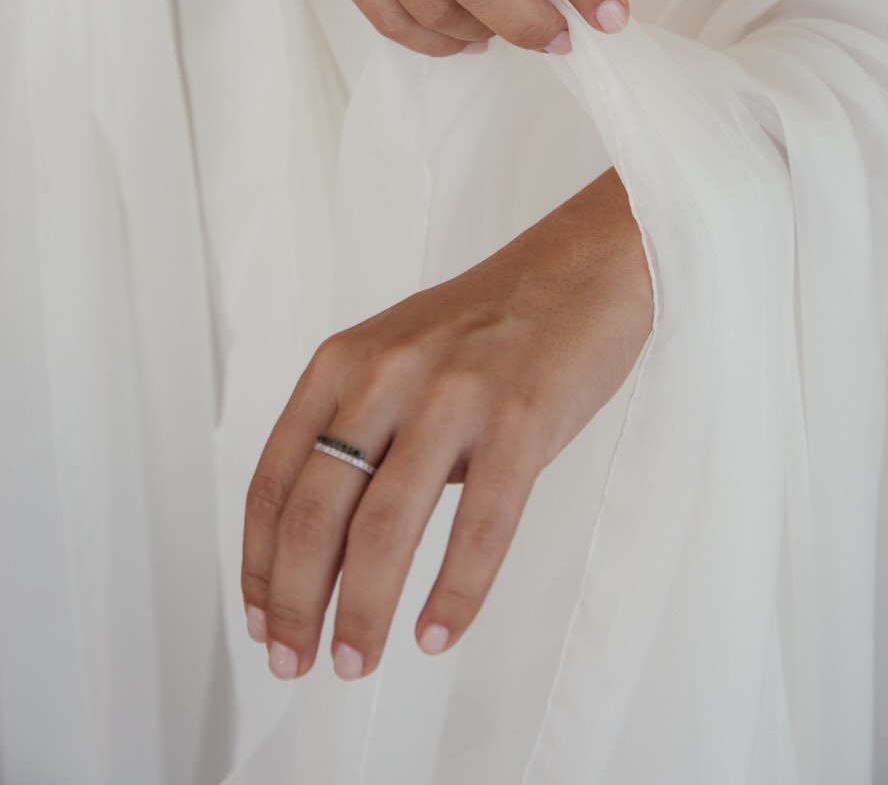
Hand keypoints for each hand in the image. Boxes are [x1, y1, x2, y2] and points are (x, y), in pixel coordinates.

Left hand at [241, 167, 652, 680]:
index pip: (275, 479)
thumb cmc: (488, 327)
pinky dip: (454, 595)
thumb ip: (356, 430)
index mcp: (343, 362)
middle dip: (296, 602)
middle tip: (296, 664)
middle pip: (315, 511)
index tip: (263, 623)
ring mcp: (454, 396)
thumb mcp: (397, 359)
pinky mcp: (521, 419)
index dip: (260, 564)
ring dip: (362, 612)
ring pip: (384, 529)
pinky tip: (437, 633)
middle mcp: (386, 375)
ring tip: (354, 663)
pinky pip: (480, 527)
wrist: (582, 267)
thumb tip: (317, 552)